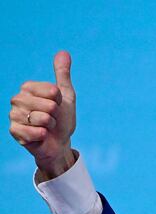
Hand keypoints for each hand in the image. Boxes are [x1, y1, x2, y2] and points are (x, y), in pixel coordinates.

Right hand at [8, 50, 76, 179]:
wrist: (58, 142)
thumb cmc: (61, 119)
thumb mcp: (66, 95)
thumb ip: (62, 74)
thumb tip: (63, 52)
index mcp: (28, 88)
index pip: (53, 91)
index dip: (60, 101)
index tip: (57, 105)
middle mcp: (17, 99)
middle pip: (48, 104)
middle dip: (56, 115)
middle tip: (52, 119)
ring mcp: (14, 115)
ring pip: (42, 118)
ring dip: (50, 126)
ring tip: (46, 127)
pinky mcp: (14, 131)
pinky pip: (35, 131)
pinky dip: (43, 135)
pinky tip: (40, 136)